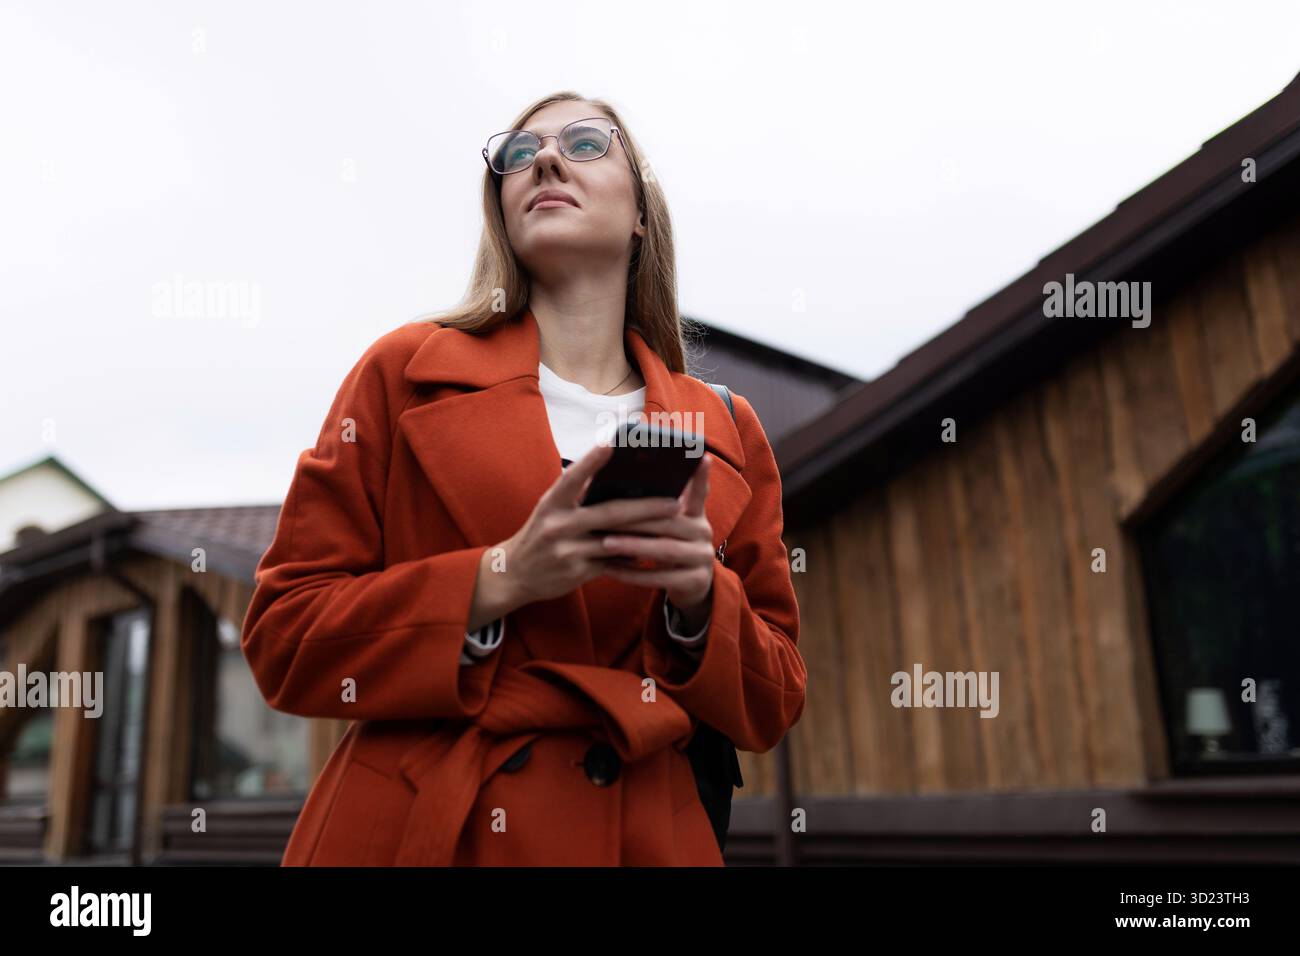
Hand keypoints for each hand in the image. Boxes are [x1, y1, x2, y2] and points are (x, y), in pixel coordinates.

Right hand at [492, 441, 683, 608]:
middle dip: (645, 507)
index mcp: (552, 503)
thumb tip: (619, 477)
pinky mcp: (576, 573)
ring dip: (646, 534)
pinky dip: (631, 558)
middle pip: (609, 513)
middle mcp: (558, 525)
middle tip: (674, 502)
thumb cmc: (542, 532)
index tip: (612, 444)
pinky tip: (651, 553)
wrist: (514, 573)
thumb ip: (578, 494)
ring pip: (616, 541)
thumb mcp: (551, 509)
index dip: (592, 461)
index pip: (573, 477)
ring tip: (671, 526)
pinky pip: (612, 564)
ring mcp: (567, 551)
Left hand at [597, 452, 715, 614]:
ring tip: (605, 543)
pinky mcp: (695, 582)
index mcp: (696, 515)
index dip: (701, 476)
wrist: (688, 587)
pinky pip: (660, 578)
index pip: (699, 491)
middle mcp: (704, 533)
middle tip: (605, 515)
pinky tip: (609, 569)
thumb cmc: (666, 547)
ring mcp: (702, 558)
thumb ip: (652, 509)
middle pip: (669, 522)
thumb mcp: (666, 527)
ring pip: (665, 550)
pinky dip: (633, 574)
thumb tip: (614, 484)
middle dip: (636, 519)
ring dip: (633, 546)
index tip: (702, 456)